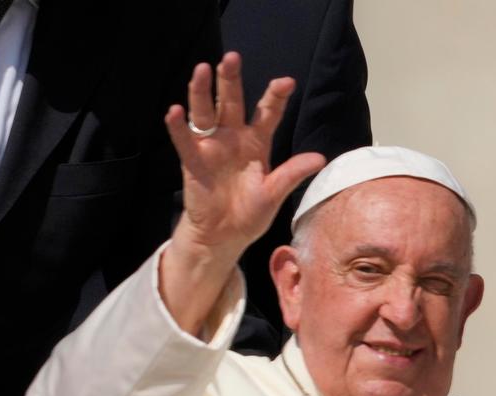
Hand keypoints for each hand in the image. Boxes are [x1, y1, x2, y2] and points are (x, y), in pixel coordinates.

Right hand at [158, 53, 324, 331]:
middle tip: (232, 58)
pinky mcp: (192, 161)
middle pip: (232, 102)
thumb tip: (320, 158)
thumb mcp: (274, 194)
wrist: (224, 236)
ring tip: (202, 70)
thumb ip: (292, 174)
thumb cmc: (250, 213)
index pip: (267, 113)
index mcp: (257, 142)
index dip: (275, 97)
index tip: (287, 82)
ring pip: (205, 113)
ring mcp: (211, 147)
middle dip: (231, 80)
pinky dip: (178, 127)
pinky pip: (184, 140)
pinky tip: (175, 112)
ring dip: (202, 92)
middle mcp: (233, 137)